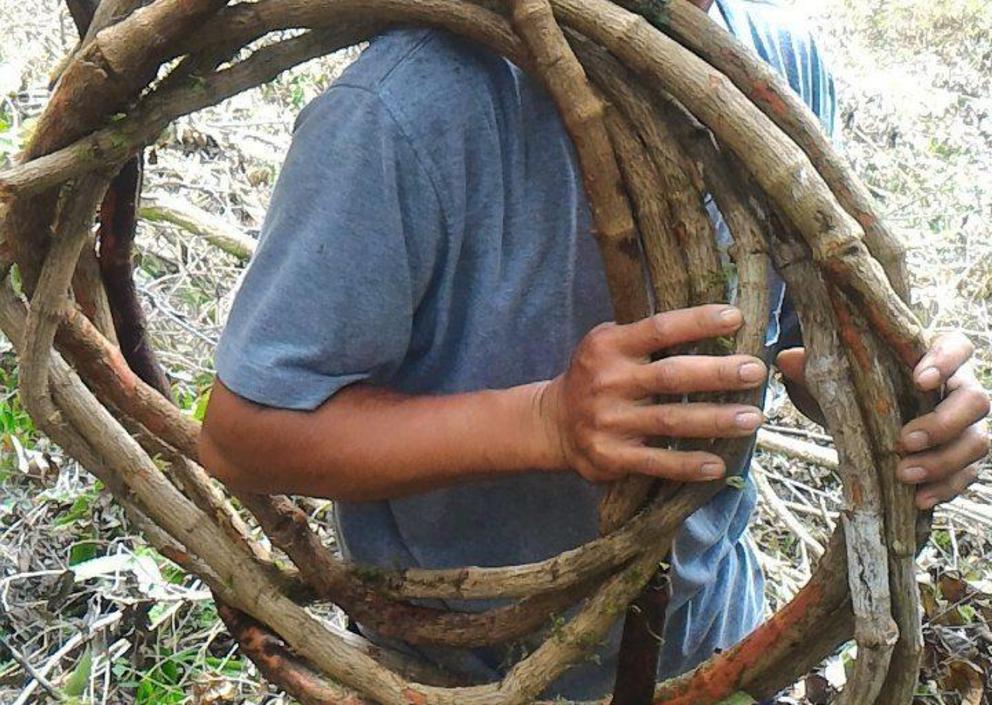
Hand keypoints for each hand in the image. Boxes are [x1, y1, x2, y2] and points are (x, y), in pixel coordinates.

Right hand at [540, 304, 767, 483]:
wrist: (552, 423)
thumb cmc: (597, 376)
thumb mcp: (610, 345)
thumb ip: (649, 336)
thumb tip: (717, 323)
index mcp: (610, 346)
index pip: (659, 329)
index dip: (697, 322)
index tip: (735, 318)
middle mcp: (609, 381)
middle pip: (671, 376)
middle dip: (718, 373)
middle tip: (755, 371)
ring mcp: (609, 421)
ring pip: (671, 421)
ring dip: (716, 420)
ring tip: (753, 417)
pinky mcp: (611, 456)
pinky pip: (656, 462)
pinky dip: (688, 465)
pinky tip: (718, 465)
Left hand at [776, 333, 989, 508]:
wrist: (872, 413)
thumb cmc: (861, 384)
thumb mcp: (839, 372)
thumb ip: (817, 364)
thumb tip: (786, 359)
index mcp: (938, 356)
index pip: (958, 347)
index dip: (946, 361)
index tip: (919, 378)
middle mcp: (962, 388)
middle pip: (977, 401)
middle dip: (943, 423)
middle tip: (904, 440)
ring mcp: (968, 426)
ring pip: (978, 442)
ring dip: (943, 461)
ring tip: (904, 474)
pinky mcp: (964, 459)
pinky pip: (967, 475)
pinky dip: (945, 488)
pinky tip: (918, 499)